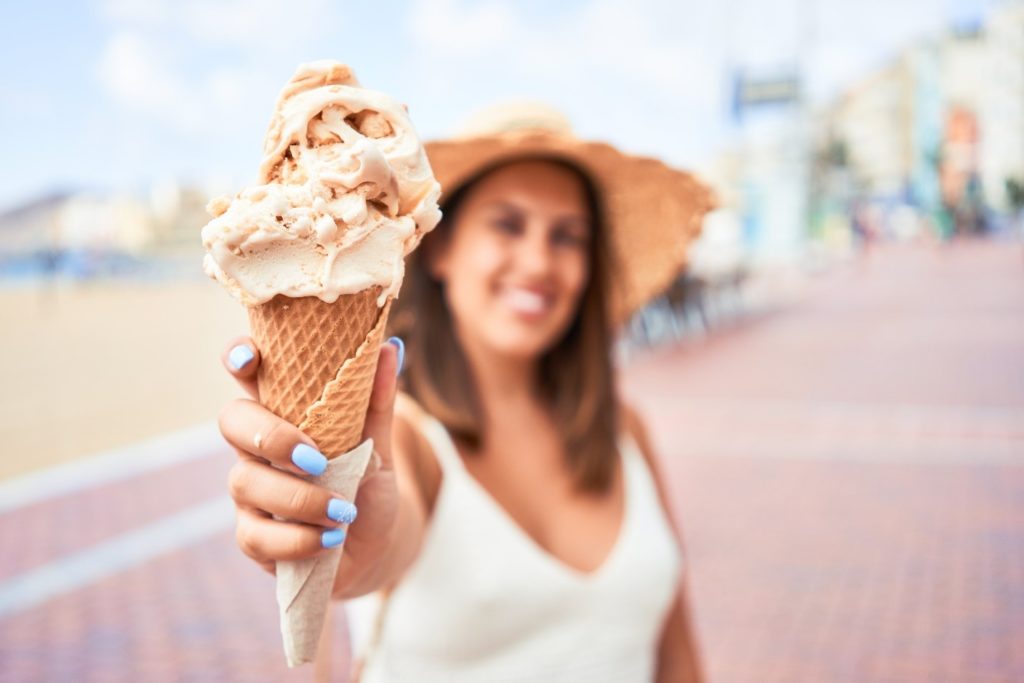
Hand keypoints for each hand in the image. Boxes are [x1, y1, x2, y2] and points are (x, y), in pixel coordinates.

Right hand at [218, 336, 401, 580]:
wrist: (375, 542)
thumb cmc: (367, 482)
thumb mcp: (378, 443)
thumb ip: (378, 400)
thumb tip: (390, 349)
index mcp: (283, 412)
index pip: (247, 374)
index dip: (239, 357)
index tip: (250, 357)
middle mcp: (257, 447)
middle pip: (232, 422)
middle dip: (271, 437)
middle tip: (316, 458)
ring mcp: (250, 492)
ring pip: (245, 483)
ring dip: (298, 499)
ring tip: (342, 510)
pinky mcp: (252, 537)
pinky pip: (255, 536)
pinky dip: (298, 539)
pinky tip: (330, 539)